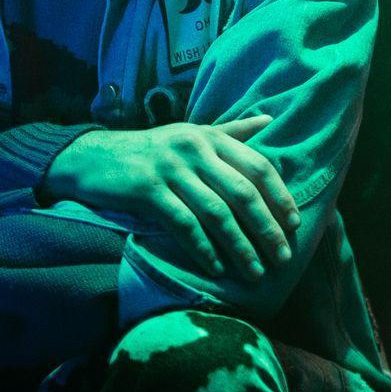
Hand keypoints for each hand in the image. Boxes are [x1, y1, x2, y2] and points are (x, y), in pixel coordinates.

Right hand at [44, 115, 297, 280]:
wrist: (95, 156)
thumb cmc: (153, 149)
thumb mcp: (193, 134)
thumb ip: (232, 131)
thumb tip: (270, 119)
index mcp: (211, 136)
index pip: (258, 166)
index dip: (280, 196)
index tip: (295, 224)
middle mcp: (195, 149)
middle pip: (242, 192)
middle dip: (267, 228)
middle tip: (283, 258)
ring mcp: (171, 169)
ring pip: (216, 213)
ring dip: (240, 246)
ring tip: (255, 272)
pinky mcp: (147, 190)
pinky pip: (183, 224)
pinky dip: (203, 248)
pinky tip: (217, 268)